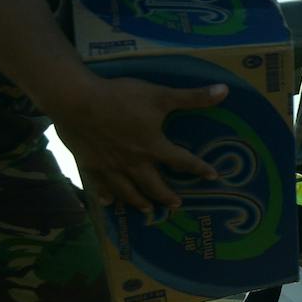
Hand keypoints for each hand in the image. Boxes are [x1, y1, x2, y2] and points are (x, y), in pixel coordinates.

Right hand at [50, 75, 224, 212]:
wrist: (76, 101)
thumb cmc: (120, 97)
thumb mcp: (160, 95)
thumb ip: (192, 97)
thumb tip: (225, 91)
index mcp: (153, 147)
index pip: (182, 161)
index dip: (199, 168)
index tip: (213, 176)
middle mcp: (133, 162)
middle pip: (154, 184)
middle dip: (166, 196)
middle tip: (176, 205)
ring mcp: (110, 166)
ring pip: (128, 190)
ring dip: (139, 201)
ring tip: (147, 210)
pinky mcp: (90, 164)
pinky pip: (100, 185)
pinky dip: (106, 195)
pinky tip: (108, 203)